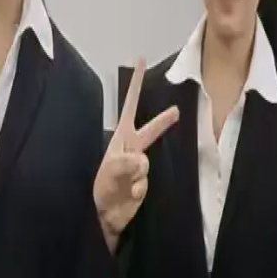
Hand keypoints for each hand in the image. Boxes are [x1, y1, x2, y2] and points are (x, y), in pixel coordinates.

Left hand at [93, 60, 178, 250]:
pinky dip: (140, 191)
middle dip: (162, 121)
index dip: (135, 84)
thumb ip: (126, 163)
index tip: (140, 59)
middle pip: (151, 129)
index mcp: (120, 138)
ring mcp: (138, 165)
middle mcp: (130, 148)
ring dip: (137, 178)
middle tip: (176, 110)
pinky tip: (129, 197)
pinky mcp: (143, 182)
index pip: (129, 106)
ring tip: (123, 188)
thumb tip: (142, 160)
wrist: (102, 217)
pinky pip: (147, 183)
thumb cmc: (99, 190)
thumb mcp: (109, 173)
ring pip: (148, 164)